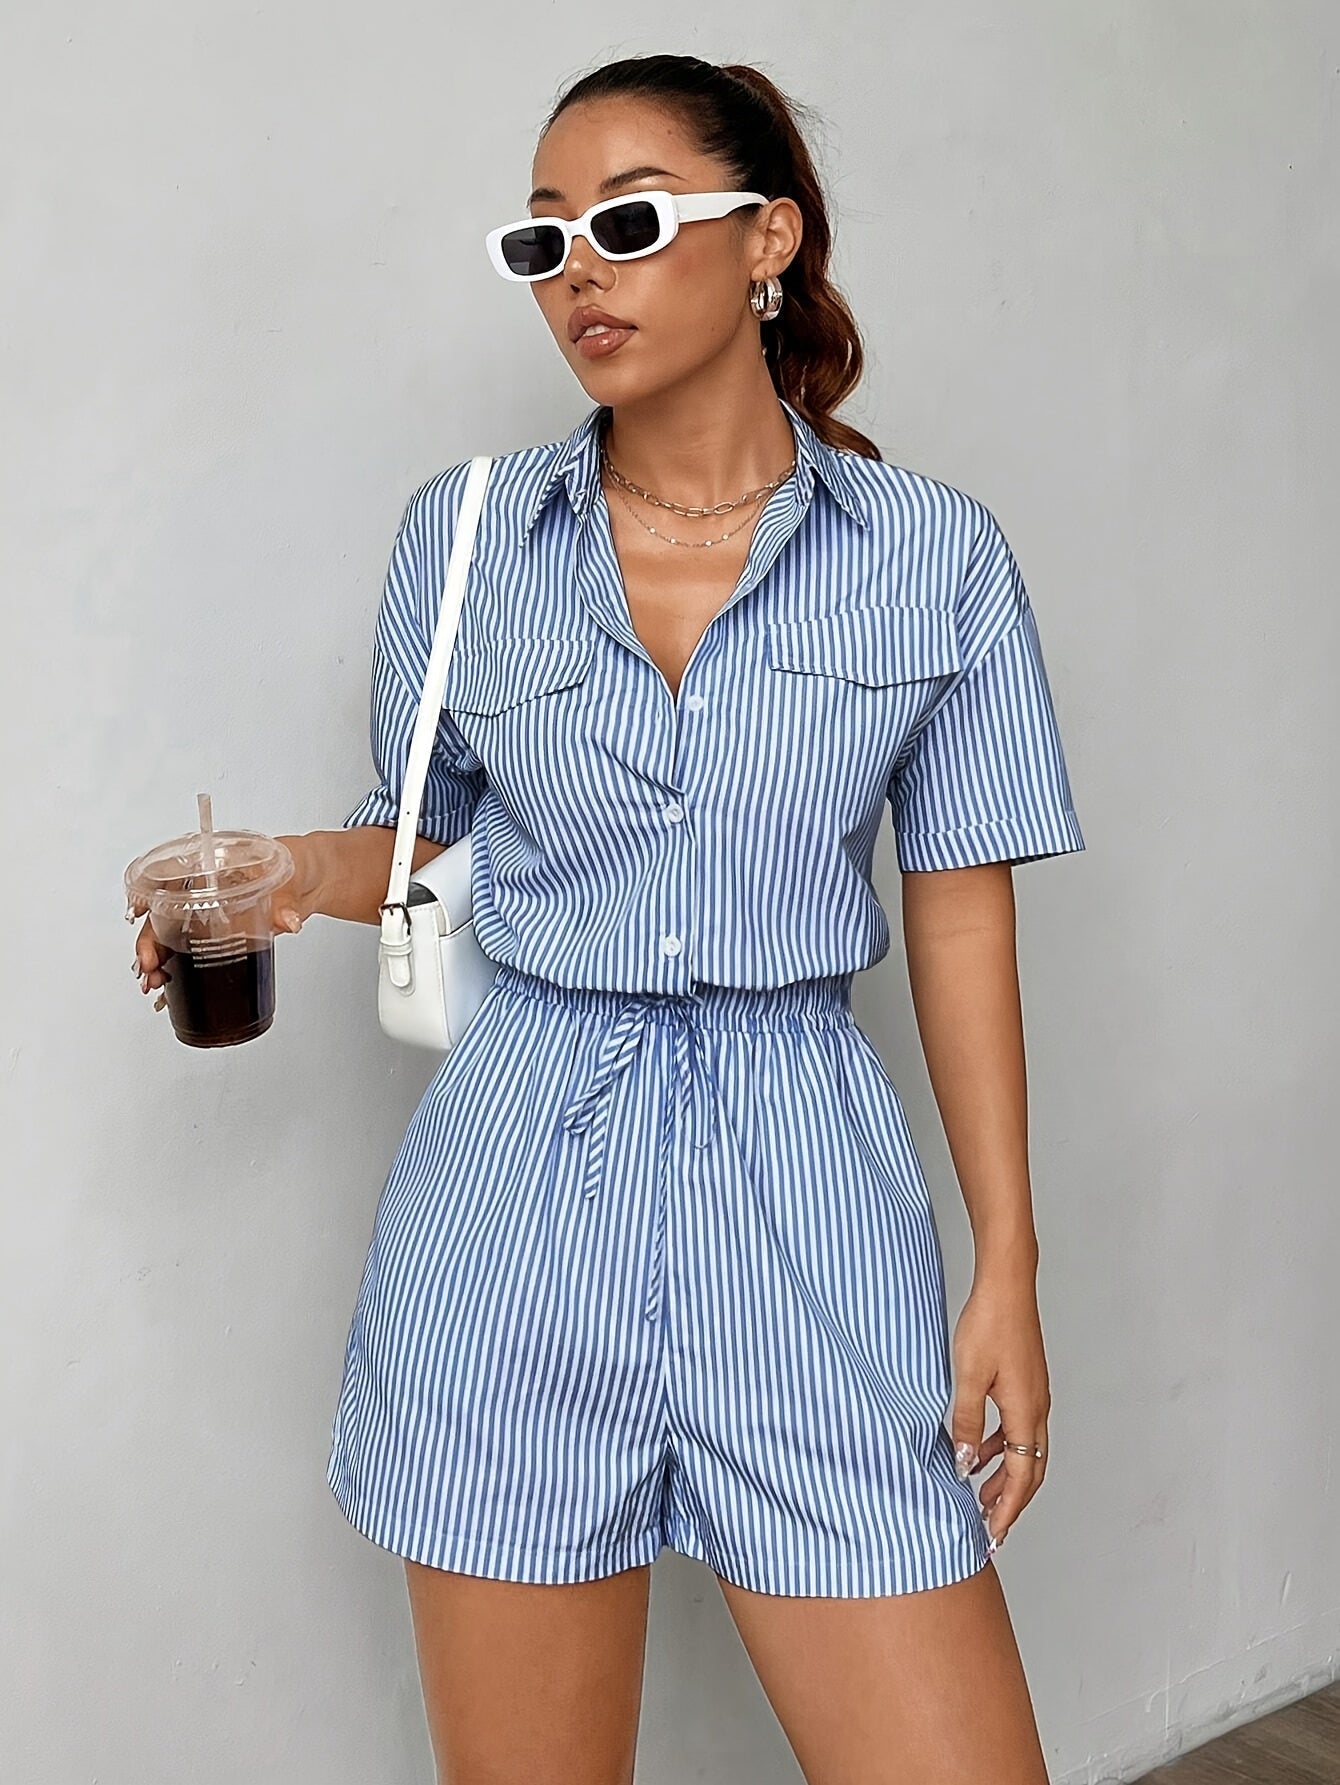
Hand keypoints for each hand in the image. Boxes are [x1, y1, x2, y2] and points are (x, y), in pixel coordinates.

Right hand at [129, 831, 321, 1006]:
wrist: (315, 879)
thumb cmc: (297, 864)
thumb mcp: (293, 875)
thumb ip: (288, 900)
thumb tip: (288, 920)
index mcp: (214, 865)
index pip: (169, 875)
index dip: (148, 893)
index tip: (137, 913)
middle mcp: (205, 889)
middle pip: (164, 913)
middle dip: (150, 941)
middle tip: (149, 966)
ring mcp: (211, 913)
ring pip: (172, 935)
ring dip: (158, 959)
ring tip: (154, 983)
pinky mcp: (221, 933)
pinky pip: (192, 950)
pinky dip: (177, 970)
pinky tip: (167, 991)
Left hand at [948, 1272, 1050, 1550]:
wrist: (1007, 1285)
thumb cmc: (989, 1323)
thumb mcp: (967, 1376)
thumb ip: (966, 1422)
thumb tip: (965, 1463)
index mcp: (1027, 1412)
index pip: (1020, 1476)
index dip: (1007, 1509)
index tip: (993, 1535)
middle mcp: (1038, 1408)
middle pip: (1030, 1470)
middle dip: (1010, 1502)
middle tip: (989, 1527)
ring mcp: (1034, 1395)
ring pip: (1025, 1450)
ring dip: (1005, 1476)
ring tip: (979, 1494)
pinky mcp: (1026, 1383)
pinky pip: (1018, 1428)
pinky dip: (1001, 1447)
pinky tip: (978, 1448)